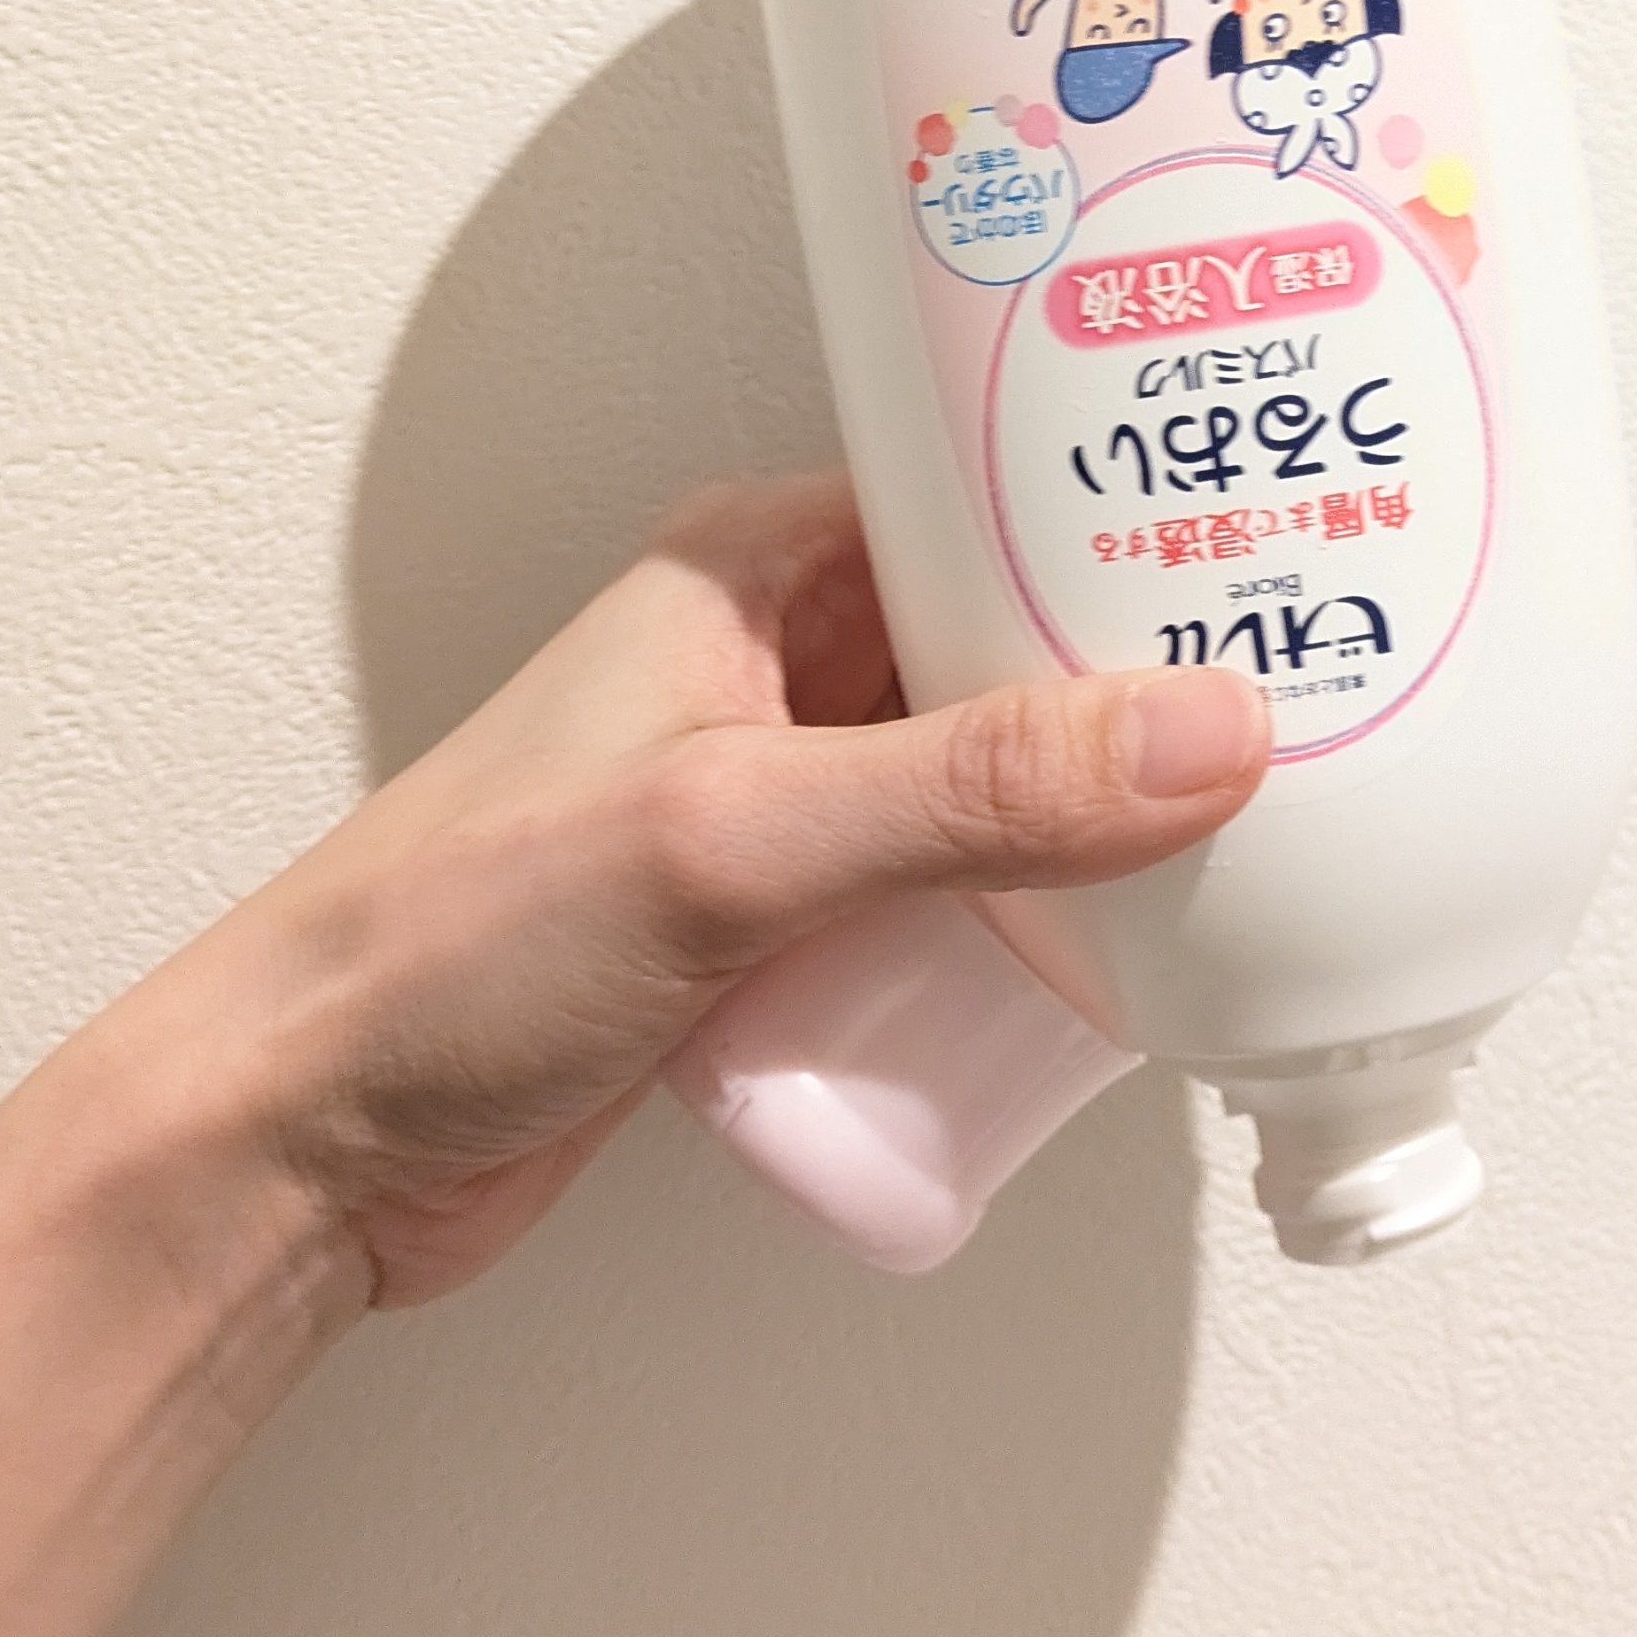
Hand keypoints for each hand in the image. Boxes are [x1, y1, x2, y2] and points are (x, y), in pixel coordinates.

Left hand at [115, 471, 1269, 1311]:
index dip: (1134, 511)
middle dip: (1154, 673)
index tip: (1287, 535)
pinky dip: (1047, 917)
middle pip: (1018, 641)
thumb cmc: (444, 946)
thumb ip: (973, 790)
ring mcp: (785, 802)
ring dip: (1110, 810)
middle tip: (1332, 690)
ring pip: (1002, 780)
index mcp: (752, 567)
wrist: (304, 1145)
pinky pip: (959, 897)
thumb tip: (1206, 735)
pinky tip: (1141, 951)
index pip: (987, 491)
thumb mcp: (735, 842)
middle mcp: (777, 664)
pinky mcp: (786, 930)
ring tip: (1279, 823)